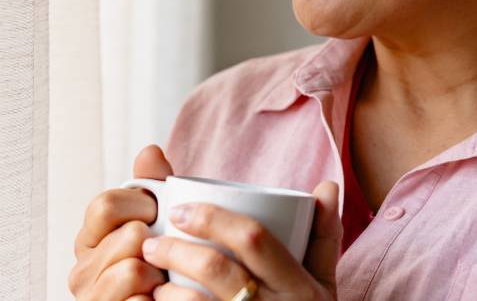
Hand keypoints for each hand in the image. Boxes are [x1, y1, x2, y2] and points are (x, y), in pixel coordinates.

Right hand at [68, 144, 176, 299]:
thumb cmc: (159, 266)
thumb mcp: (156, 223)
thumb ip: (151, 186)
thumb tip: (150, 151)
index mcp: (88, 238)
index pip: (106, 204)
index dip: (142, 206)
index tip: (156, 217)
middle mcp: (81, 270)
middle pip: (128, 236)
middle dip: (158, 243)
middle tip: (164, 257)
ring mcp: (91, 298)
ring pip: (134, 269)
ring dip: (160, 275)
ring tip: (163, 282)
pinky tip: (158, 300)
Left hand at [140, 180, 340, 299]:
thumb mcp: (322, 285)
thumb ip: (323, 237)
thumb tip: (326, 185)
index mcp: (298, 285)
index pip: (254, 239)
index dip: (213, 219)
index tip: (179, 210)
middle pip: (217, 270)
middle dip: (176, 251)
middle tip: (149, 244)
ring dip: (166, 291)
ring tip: (150, 280)